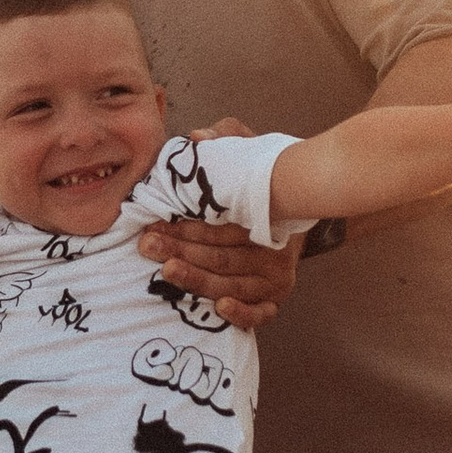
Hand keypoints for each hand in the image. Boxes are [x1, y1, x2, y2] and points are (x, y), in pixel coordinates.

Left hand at [134, 113, 305, 332]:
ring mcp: (275, 278)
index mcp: (265, 218)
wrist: (302, 208)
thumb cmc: (262, 182)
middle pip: (222, 256)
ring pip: (232, 283)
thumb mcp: (251, 152)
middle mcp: (272, 250)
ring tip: (168, 270)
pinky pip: (260, 314)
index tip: (154, 225)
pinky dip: (243, 314)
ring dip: (198, 279)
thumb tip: (198, 138)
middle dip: (181, 251)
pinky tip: (221, 307)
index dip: (186, 226)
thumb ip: (228, 138)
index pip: (221, 226)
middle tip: (149, 245)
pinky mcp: (274, 300)